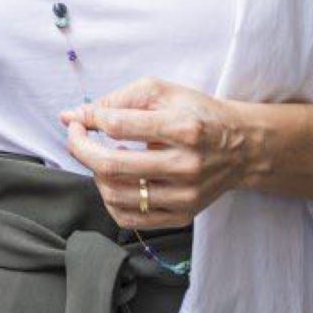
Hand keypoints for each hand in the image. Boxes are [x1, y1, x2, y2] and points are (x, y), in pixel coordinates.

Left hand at [62, 77, 255, 228]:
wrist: (242, 149)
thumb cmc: (197, 114)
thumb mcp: (162, 92)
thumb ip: (115, 100)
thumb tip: (70, 115)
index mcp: (183, 128)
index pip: (118, 127)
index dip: (89, 121)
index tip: (80, 118)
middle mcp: (186, 166)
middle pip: (112, 165)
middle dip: (80, 148)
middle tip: (75, 136)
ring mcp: (184, 196)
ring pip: (115, 194)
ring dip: (94, 174)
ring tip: (101, 157)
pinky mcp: (182, 216)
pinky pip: (128, 219)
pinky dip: (109, 199)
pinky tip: (114, 181)